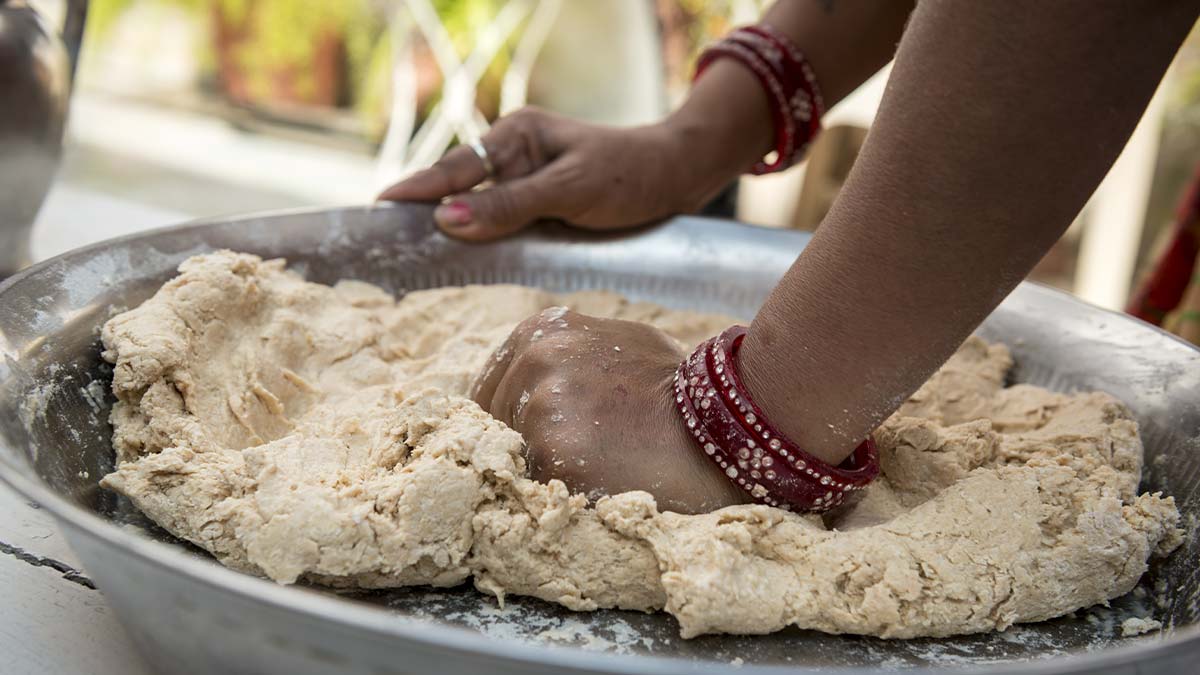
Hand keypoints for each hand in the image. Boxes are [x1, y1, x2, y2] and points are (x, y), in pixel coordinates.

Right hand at [378, 107, 716, 240]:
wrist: (677, 178)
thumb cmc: (628, 176)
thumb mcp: (567, 191)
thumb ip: (507, 208)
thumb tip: (444, 222)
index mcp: (516, 135)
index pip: (454, 168)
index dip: (415, 191)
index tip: (376, 209)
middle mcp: (515, 154)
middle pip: (458, 190)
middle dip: (425, 214)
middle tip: (382, 246)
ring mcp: (526, 180)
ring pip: (478, 211)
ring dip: (454, 233)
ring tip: (410, 256)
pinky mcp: (541, 204)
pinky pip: (501, 224)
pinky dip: (483, 240)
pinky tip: (463, 257)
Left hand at [472, 308, 744, 513]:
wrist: (723, 422)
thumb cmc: (678, 390)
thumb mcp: (618, 346)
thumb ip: (568, 358)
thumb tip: (536, 387)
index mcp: (540, 332)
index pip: (490, 392)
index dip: (512, 424)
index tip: (537, 445)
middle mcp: (534, 359)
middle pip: (494, 425)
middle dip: (523, 448)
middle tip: (574, 463)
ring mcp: (541, 404)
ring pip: (513, 458)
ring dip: (540, 473)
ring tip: (593, 474)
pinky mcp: (554, 450)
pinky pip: (537, 486)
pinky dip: (557, 496)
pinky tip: (596, 490)